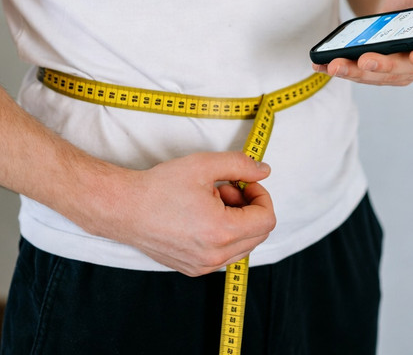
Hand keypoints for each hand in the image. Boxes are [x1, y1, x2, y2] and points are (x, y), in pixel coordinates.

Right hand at [101, 151, 275, 275]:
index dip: (261, 195)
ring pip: (243, 245)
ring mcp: (203, 266)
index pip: (267, 220)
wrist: (125, 208)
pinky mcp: (193, 269)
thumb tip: (264, 171)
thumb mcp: (204, 164)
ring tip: (211, 201)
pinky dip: (223, 233)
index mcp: (221, 232)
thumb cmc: (160, 186)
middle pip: (258, 234)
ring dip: (237, 221)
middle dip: (249, 207)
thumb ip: (240, 164)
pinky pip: (224, 254)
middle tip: (224, 188)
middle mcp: (215, 256)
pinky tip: (201, 215)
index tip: (244, 182)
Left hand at [313, 0, 412, 86]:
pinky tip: (321, 65)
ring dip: (357, 73)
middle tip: (363, 60)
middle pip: (405, 69)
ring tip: (335, 65)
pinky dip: (344, 71)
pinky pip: (363, 74)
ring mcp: (402, 69)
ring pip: (381, 76)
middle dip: (383, 66)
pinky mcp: (381, 71)